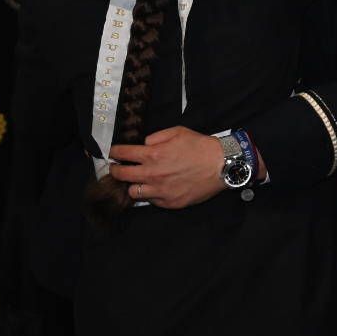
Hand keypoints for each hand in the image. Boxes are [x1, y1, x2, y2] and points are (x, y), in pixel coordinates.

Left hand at [108, 127, 226, 208]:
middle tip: (117, 168)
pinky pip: (152, 201)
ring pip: (133, 192)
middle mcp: (153, 174)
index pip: (122, 154)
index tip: (114, 153)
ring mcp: (161, 191)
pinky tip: (159, 188)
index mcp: (153, 155)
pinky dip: (153, 194)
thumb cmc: (200, 146)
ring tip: (140, 181)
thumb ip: (156, 137)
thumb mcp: (178, 132)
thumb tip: (144, 144)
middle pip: (121, 175)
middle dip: (115, 170)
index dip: (115, 152)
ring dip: (134, 185)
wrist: (222, 165)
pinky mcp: (171, 203)